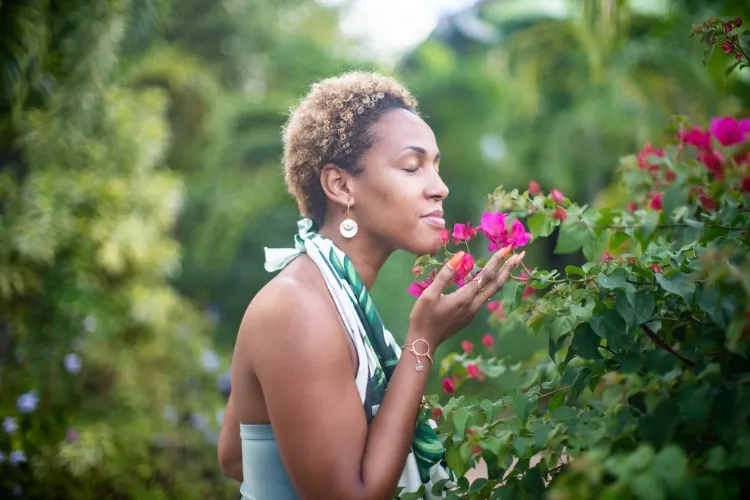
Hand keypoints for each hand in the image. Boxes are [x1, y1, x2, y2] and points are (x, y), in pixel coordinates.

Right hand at [407, 246, 524, 347]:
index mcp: (465, 298)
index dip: (497, 261)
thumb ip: (446, 274)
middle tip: (519, 255)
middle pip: (496, 285)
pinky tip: (474, 278)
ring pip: (489, 291)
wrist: (424, 341)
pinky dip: (483, 285)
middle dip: (508, 269)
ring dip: (498, 277)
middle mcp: (473, 305)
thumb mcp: (430, 293)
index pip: (485, 276)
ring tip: (503, 263)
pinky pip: (479, 297)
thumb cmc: (423, 316)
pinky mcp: (468, 316)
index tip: (507, 249)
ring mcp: (472, 312)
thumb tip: (461, 256)